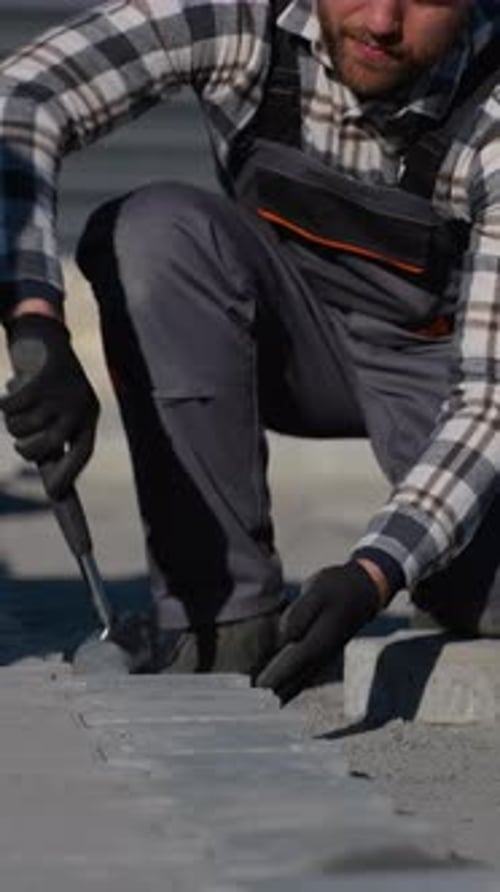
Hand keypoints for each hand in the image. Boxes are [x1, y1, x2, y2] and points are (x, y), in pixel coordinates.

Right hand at [0, 313, 98, 498]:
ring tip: (18, 407)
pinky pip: (11, 406)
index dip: (70, 476)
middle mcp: (80, 407)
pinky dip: (5, 403)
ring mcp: (61, 392)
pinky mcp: (41, 378)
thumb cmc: (51, 387)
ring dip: (12, 421)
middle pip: (45, 446)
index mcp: (88, 418)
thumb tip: (55, 484)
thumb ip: (54, 441)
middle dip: (24, 447)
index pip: (82, 454)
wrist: (46, 338)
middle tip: (21, 439)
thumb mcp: (58, 413)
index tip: (56, 498)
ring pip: (22, 427)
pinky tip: (9, 394)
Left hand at [256, 561, 380, 701]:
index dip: (270, 680)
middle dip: (270, 694)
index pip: (289, 666)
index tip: (251, 694)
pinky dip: (290, 687)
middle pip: (291, 681)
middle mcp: (319, 656)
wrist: (362, 591)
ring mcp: (322, 658)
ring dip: (279, 694)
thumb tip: (285, 635)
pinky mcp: (321, 655)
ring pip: (298, 683)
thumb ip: (300, 613)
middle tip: (246, 705)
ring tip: (257, 706)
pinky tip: (278, 694)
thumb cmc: (336, 588)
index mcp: (316, 641)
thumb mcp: (317, 591)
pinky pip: (303, 678)